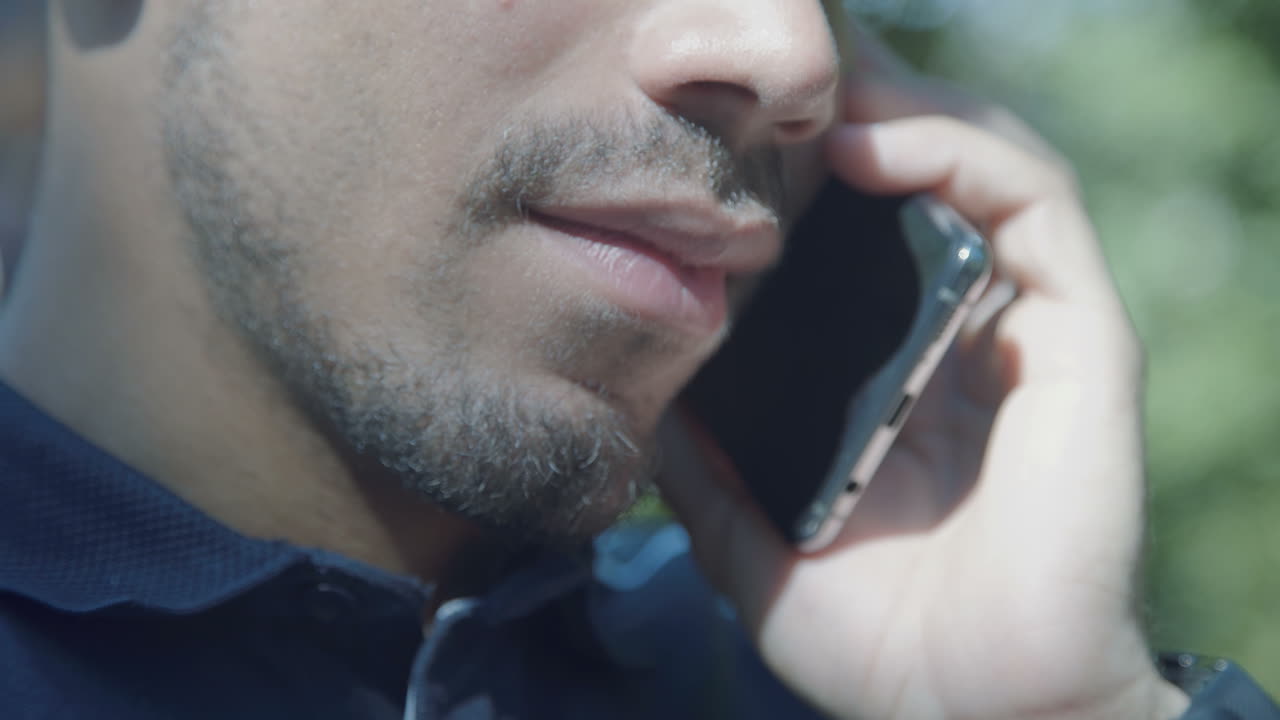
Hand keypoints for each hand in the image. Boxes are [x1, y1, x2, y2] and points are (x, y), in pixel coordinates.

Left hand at [657, 30, 1189, 719]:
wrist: (967, 714)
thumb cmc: (874, 635)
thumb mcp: (749, 532)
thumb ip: (702, 460)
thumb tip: (641, 387)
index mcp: (899, 368)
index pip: (866, 233)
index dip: (809, 167)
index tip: (732, 125)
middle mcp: (968, 332)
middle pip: (924, 179)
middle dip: (856, 109)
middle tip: (773, 72)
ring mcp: (1029, 329)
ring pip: (985, 166)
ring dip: (903, 108)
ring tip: (816, 85)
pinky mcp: (1081, 340)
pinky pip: (1034, 211)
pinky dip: (957, 158)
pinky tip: (870, 147)